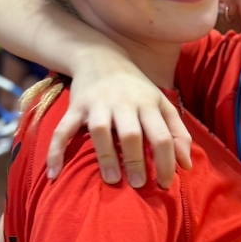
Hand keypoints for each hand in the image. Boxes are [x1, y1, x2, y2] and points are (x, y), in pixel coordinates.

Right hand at [47, 56, 191, 188]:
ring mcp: (98, 104)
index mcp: (149, 104)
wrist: (102, 56)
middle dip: (136, 160)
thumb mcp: (161, 105)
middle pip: (132, 133)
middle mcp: (124, 103)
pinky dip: (56, 150)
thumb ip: (178, 134)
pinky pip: (63, 130)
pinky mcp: (76, 106)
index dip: (166, 161)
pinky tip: (54, 173)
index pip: (162, 135)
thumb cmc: (137, 88)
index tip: (166, 184)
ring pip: (101, 130)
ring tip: (112, 180)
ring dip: (106, 155)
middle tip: (140, 185)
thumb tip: (187, 166)